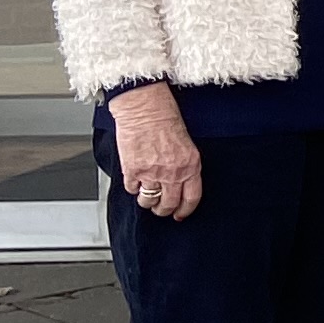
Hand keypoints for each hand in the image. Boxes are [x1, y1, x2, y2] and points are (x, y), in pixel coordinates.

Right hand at [110, 83, 201, 221]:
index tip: (179, 215)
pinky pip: (132, 190)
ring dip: (146, 201)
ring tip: (146, 195)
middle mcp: (172, 173)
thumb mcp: (187, 145)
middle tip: (160, 208)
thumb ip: (185, 167)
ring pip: (148, 201)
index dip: (185, 210)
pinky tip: (135, 180)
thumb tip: (180, 184)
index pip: (191, 198)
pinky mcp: (132, 170)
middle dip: (163, 210)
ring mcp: (151, 173)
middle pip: (168, 204)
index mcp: (190, 166)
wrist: (145, 108)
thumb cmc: (165, 119)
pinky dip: (133, 188)